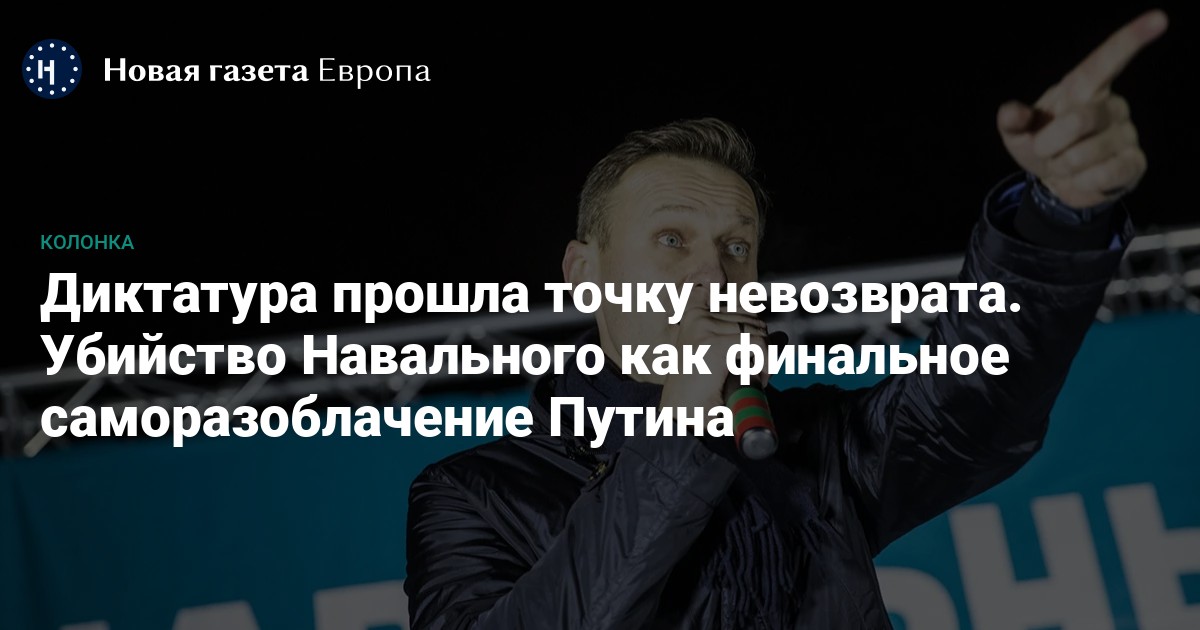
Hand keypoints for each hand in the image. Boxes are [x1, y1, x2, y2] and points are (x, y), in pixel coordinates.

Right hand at [659, 285, 769, 410]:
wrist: (682, 419)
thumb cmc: (701, 394)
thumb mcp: (723, 361)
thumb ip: (747, 343)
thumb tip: (783, 337)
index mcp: (693, 317)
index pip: (714, 286)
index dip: (726, 286)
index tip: (729, 288)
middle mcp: (697, 317)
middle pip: (751, 319)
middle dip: (759, 345)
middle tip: (750, 372)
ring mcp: (705, 328)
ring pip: (758, 331)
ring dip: (763, 357)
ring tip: (749, 378)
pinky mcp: (716, 345)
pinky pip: (759, 344)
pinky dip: (766, 363)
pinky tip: (756, 380)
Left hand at [997, 10, 1167, 208]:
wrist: (1058, 183)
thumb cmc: (1042, 147)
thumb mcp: (1018, 134)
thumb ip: (1011, 121)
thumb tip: (1011, 111)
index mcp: (1083, 89)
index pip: (1106, 61)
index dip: (1131, 40)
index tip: (1158, 19)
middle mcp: (1111, 106)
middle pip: (1078, 121)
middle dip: (1048, 145)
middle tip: (1045, 152)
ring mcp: (1126, 134)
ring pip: (1084, 154)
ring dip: (1062, 167)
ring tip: (1065, 165)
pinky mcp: (1134, 163)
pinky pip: (1105, 175)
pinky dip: (1082, 183)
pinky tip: (1083, 179)